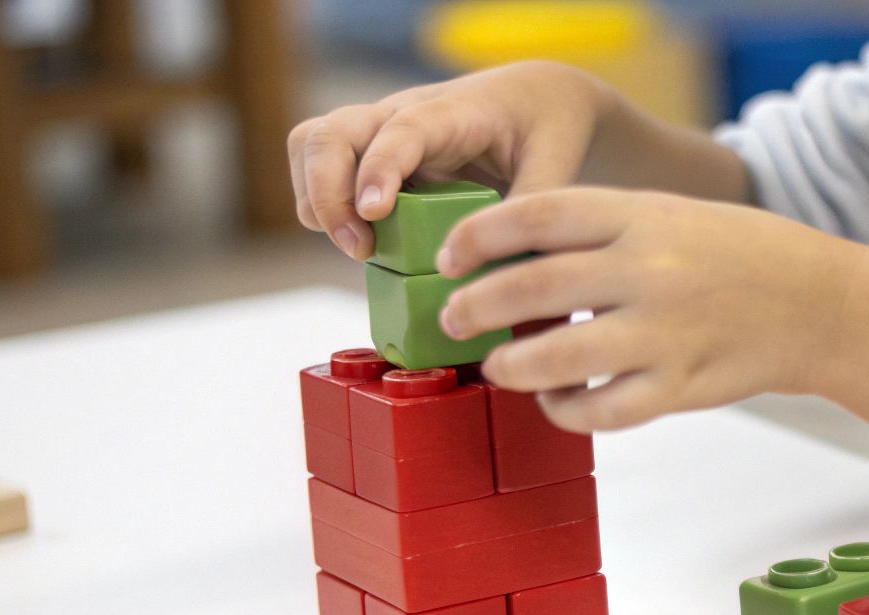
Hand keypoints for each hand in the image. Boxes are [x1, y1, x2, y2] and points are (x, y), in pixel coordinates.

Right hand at [287, 63, 612, 259]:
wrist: (534, 100)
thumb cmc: (545, 124)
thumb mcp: (555, 160)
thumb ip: (535, 205)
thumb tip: (503, 260)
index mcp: (449, 112)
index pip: (398, 131)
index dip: (379, 170)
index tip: (374, 213)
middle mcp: (400, 116)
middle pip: (329, 135)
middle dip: (328, 194)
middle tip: (361, 249)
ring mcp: (379, 135)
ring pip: (312, 148)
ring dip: (318, 201)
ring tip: (360, 249)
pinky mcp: (373, 160)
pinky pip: (324, 174)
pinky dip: (326, 209)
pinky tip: (364, 244)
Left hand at [435, 188, 868, 431]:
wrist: (816, 303)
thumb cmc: (733, 255)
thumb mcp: (668, 215)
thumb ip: (598, 231)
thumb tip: (509, 259)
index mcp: (641, 215)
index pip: (536, 214)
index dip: (478, 236)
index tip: (449, 256)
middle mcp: (649, 269)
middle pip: (531, 286)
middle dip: (474, 307)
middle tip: (454, 319)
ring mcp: (665, 332)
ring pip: (557, 358)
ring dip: (511, 368)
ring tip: (496, 368)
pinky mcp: (681, 386)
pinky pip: (602, 411)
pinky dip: (566, 412)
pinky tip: (556, 403)